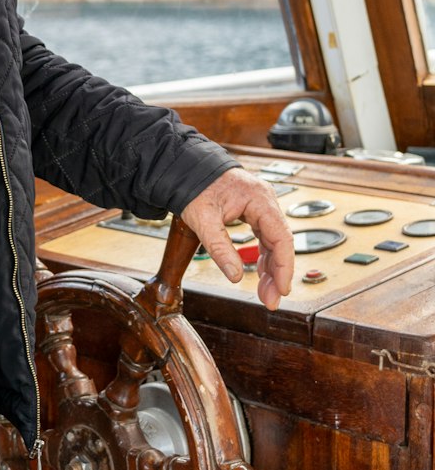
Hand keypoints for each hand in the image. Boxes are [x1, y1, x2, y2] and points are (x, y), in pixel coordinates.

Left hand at [179, 167, 293, 310]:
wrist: (186, 169)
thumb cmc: (194, 187)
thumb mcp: (203, 219)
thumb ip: (220, 247)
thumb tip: (235, 276)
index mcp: (259, 199)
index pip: (282, 237)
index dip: (284, 266)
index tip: (281, 290)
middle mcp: (266, 201)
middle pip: (281, 242)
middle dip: (278, 273)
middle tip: (271, 300)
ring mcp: (261, 206)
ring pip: (274, 242)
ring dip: (272, 268)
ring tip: (266, 293)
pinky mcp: (254, 211)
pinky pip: (265, 237)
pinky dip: (263, 256)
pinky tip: (261, 274)